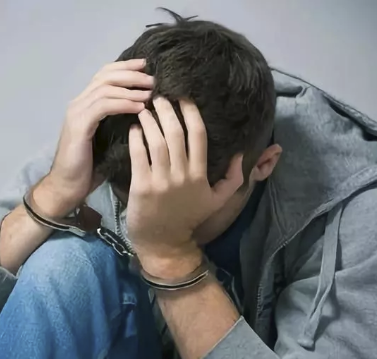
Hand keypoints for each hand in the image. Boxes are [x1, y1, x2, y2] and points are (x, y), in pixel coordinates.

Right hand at [34, 59, 153, 216]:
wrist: (67, 187)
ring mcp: (77, 113)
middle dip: (132, 74)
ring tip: (150, 93)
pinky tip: (139, 108)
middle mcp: (78, 103)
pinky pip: (103, 106)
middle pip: (106, 76)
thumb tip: (146, 112)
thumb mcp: (109, 140)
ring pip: (105, 88)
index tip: (147, 66)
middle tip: (153, 79)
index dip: (126, 67)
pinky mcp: (79, 126)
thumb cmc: (89, 169)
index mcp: (85, 104)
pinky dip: (123, 104)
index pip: (104, 75)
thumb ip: (120, 123)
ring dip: (131, 88)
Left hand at [126, 97, 242, 276]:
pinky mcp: (142, 186)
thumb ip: (234, 179)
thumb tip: (242, 154)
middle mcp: (182, 175)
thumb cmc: (188, 218)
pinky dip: (136, 138)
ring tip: (144, 108)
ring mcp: (161, 181)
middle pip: (176, 133)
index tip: (183, 98)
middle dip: (167, 111)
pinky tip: (134, 128)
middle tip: (159, 97)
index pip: (198, 135)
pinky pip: (138, 155)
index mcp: (200, 175)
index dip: (191, 113)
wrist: (164, 243)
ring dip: (150, 121)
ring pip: (156, 141)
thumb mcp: (216, 201)